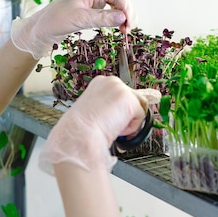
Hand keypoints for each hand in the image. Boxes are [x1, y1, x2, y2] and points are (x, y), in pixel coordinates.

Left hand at [10, 0, 136, 58]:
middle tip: (128, 31)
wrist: (43, 28)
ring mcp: (96, 0)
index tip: (129, 25)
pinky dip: (118, 20)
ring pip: (119, 6)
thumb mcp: (81, 19)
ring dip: (124, 17)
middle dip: (128, 14)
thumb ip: (102, 18)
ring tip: (124, 31)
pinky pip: (112, 12)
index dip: (128, 9)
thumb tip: (123, 17)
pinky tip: (118, 28)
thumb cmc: (56, 20)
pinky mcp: (94, 9)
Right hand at [39, 76, 158, 174]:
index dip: (119, 110)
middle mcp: (111, 82)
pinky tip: (116, 129)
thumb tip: (119, 115)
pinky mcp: (129, 100)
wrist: (78, 134)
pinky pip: (140, 117)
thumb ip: (106, 107)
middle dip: (127, 114)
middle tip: (115, 127)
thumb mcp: (93, 111)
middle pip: (133, 98)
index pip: (120, 94)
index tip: (113, 120)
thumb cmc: (81, 129)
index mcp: (100, 83)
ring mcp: (121, 89)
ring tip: (113, 128)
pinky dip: (131, 128)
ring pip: (138, 107)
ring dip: (129, 121)